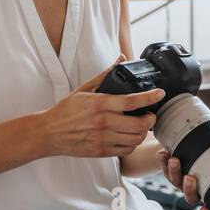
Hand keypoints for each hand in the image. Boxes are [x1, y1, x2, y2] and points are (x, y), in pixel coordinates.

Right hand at [41, 54, 165, 158]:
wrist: (49, 133)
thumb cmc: (66, 111)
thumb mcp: (84, 89)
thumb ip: (105, 75)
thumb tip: (120, 58)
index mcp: (100, 104)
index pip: (132, 101)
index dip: (150, 97)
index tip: (160, 93)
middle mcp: (104, 122)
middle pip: (139, 124)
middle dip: (150, 119)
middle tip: (150, 115)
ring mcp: (103, 139)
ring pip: (135, 139)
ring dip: (143, 133)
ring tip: (141, 126)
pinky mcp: (101, 151)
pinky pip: (126, 150)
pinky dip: (132, 144)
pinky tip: (129, 137)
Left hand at [157, 145, 209, 209]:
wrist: (190, 146)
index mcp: (209, 190)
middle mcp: (195, 189)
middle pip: (190, 196)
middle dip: (189, 188)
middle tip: (190, 177)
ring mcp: (181, 181)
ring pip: (176, 182)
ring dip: (174, 171)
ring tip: (175, 159)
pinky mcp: (170, 170)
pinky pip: (165, 169)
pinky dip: (163, 161)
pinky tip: (163, 153)